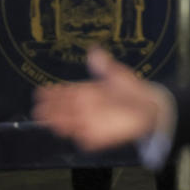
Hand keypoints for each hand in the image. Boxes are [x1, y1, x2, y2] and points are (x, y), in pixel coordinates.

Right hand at [33, 48, 166, 151]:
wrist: (149, 106)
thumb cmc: (131, 89)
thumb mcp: (118, 73)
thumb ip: (104, 64)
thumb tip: (94, 49)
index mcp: (85, 93)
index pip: (64, 93)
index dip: (52, 94)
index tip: (40, 93)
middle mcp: (84, 109)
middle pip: (62, 111)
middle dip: (50, 111)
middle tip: (40, 110)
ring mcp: (90, 123)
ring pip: (70, 126)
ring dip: (61, 125)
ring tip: (54, 122)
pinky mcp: (99, 137)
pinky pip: (88, 140)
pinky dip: (82, 137)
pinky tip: (76, 133)